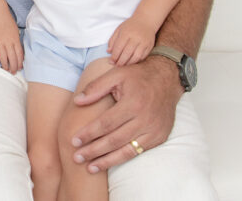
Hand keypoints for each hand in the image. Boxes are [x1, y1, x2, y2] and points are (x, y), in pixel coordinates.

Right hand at [0, 13, 22, 73]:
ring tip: (5, 69)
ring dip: (5, 64)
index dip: (20, 62)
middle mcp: (7, 42)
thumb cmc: (7, 22)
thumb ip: (17, 41)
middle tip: (13, 72)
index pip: (19, 54)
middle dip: (13, 66)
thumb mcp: (16, 31)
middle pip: (12, 58)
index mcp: (15, 39)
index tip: (20, 68)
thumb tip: (19, 52)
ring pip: (3, 57)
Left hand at [69, 57, 181, 171]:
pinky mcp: (159, 137)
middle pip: (115, 140)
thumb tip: (77, 101)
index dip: (89, 133)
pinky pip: (138, 152)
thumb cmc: (138, 75)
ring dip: (107, 161)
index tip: (74, 141)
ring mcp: (154, 130)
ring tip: (90, 167)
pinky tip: (109, 162)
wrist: (168, 79)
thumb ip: (95, 87)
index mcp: (132, 103)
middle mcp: (145, 119)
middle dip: (94, 151)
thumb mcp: (116, 74)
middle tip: (77, 157)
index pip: (106, 123)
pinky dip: (122, 158)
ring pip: (127, 151)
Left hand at [107, 17, 155, 65]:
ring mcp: (144, 42)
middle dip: (120, 62)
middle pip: (127, 53)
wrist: (146, 20)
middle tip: (116, 66)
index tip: (111, 61)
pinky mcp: (150, 46)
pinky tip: (131, 62)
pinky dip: (136, 61)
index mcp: (126, 33)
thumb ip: (113, 40)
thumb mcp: (119, 29)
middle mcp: (136, 38)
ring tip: (123, 66)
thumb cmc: (130, 25)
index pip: (119, 47)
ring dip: (128, 63)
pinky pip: (142, 57)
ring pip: (135, 57)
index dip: (114, 56)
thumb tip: (108, 52)